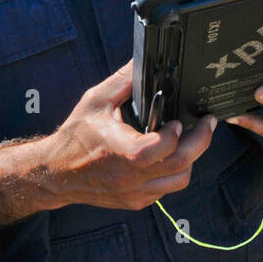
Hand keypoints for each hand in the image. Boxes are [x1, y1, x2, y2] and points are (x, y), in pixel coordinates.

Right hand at [0, 62, 215, 219]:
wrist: (55, 173)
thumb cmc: (75, 136)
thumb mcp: (97, 100)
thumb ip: (125, 80)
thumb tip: (144, 60)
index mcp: (122, 153)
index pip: (163, 148)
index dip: (177, 133)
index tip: (179, 119)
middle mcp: (130, 178)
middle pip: (181, 165)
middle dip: (201, 142)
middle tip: (207, 124)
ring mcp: (135, 193)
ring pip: (179, 180)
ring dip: (190, 159)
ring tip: (189, 139)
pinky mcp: (136, 201)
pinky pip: (166, 189)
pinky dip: (173, 172)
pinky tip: (168, 156)